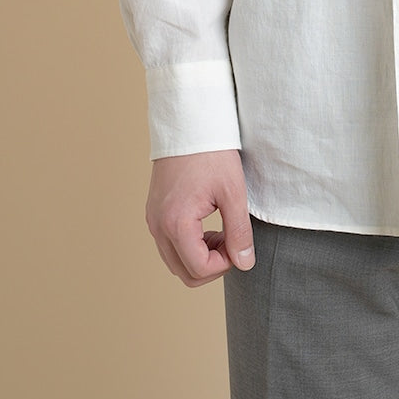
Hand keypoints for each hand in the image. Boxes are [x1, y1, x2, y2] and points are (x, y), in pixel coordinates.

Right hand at [145, 149, 254, 287]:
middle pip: (184, 273)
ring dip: (200, 257)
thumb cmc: (213, 154)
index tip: (239, 242)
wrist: (189, 125)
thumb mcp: (233, 192)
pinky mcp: (154, 213)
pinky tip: (208, 225)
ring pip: (175, 261)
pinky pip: (169, 245)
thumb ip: (239, 231)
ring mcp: (153, 220)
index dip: (225, 264)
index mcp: (176, 223)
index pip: (199, 269)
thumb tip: (245, 263)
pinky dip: (189, 245)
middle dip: (212, 265)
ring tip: (222, 232)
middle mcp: (157, 226)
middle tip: (232, 241)